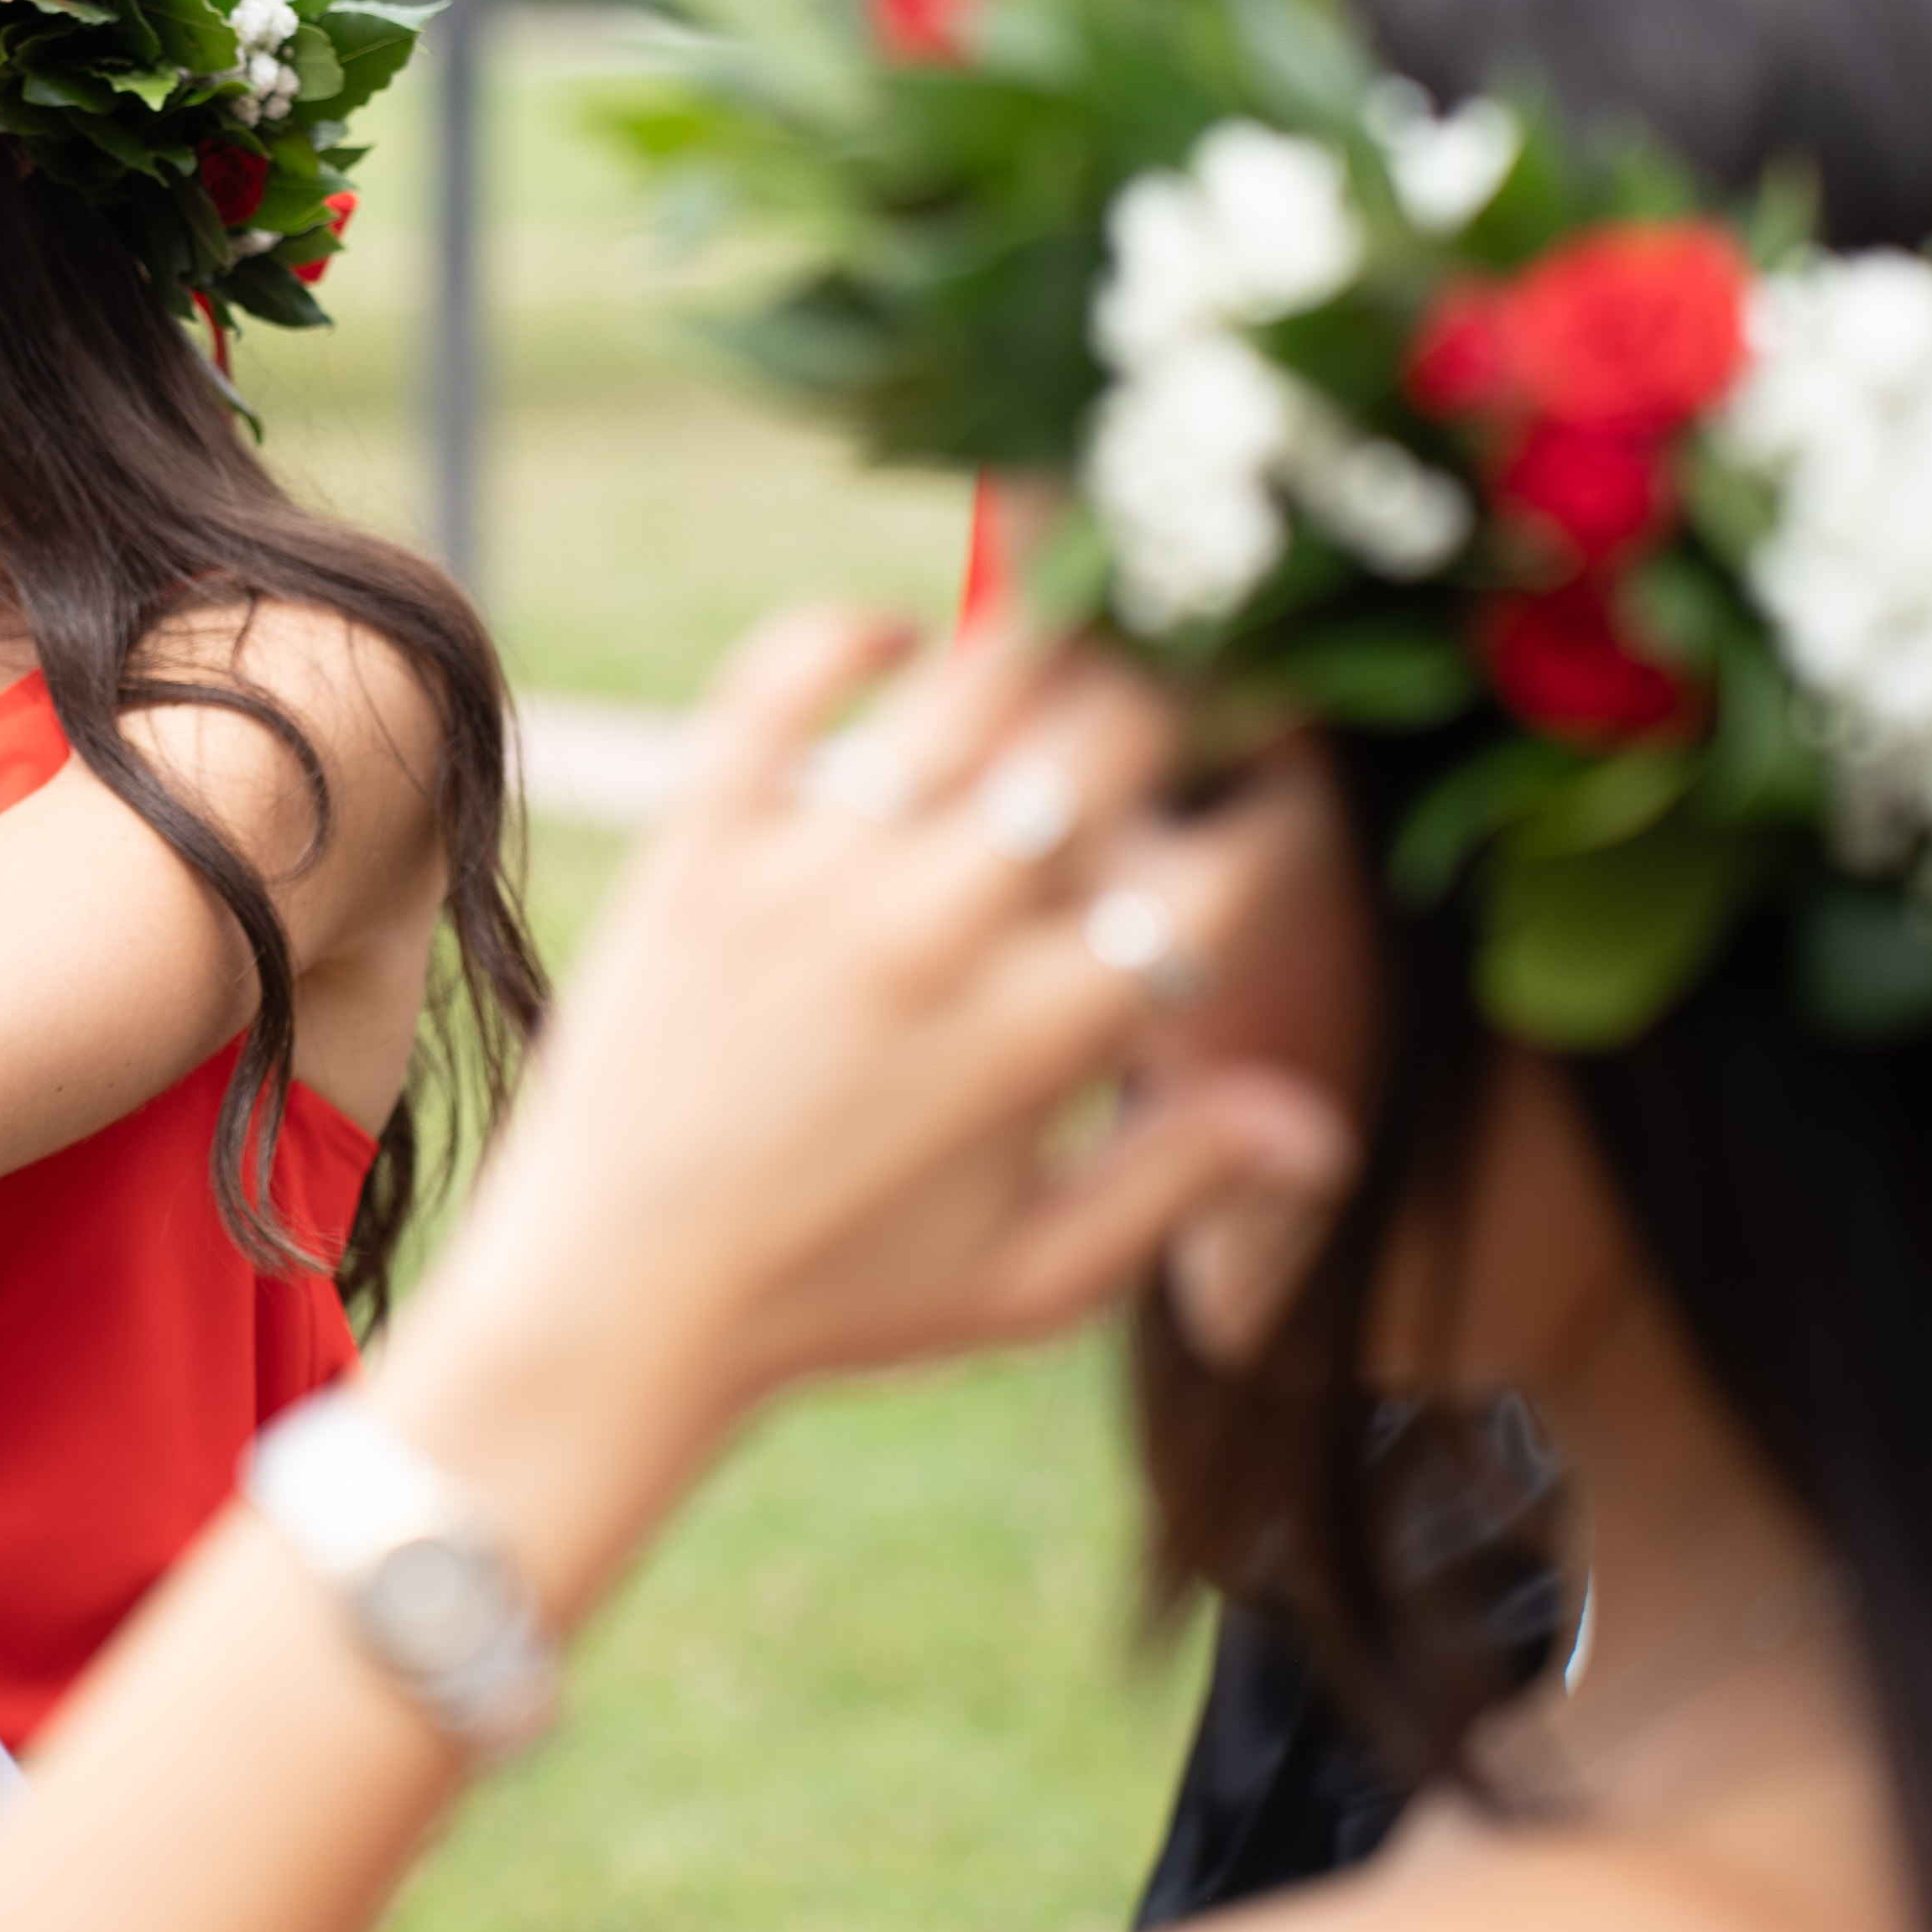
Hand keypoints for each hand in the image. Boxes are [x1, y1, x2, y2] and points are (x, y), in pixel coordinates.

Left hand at [382, 613, 1356, 1607]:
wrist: (611, 1299)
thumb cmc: (837, 1296)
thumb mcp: (1028, 1277)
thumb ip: (1177, 1181)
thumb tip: (1320, 1125)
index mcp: (1041, 1037)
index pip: (1223, 869)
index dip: (1278, 823)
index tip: (1265, 811)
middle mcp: (936, 933)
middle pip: (1114, 730)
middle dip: (1177, 707)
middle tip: (1170, 716)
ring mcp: (810, 874)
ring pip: (975, 677)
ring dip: (1040, 657)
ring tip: (1055, 677)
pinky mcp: (700, 839)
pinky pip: (785, 674)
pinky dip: (853, 632)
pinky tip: (899, 647)